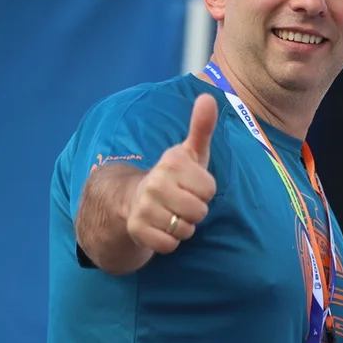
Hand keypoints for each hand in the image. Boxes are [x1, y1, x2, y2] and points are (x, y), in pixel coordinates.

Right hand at [126, 93, 218, 254]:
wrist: (133, 199)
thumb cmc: (175, 176)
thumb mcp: (191, 152)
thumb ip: (202, 127)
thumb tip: (208, 97)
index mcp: (171, 163)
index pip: (209, 189)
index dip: (205, 191)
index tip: (192, 185)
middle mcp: (154, 182)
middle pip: (199, 212)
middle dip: (196, 212)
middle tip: (183, 202)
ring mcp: (143, 206)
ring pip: (185, 230)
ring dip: (183, 227)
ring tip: (172, 214)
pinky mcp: (136, 229)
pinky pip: (169, 245)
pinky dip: (170, 241)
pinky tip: (162, 228)